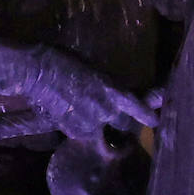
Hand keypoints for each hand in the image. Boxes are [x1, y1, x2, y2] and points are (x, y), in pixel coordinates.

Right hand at [23, 48, 158, 138]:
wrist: (38, 71)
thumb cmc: (67, 62)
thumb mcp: (96, 71)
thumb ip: (109, 87)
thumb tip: (119, 95)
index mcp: (114, 91)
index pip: (138, 108)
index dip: (148, 116)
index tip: (155, 121)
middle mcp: (106, 110)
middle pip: (124, 124)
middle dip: (120, 121)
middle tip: (111, 113)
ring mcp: (90, 123)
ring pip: (102, 131)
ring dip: (98, 125)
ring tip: (85, 112)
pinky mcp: (74, 131)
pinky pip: (85, 133)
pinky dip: (82, 127)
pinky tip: (71, 114)